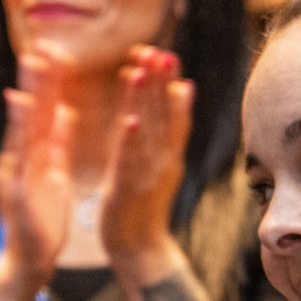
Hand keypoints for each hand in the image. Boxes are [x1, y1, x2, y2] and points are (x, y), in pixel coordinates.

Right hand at [0, 50, 76, 292]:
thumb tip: (66, 111)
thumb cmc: (44, 218)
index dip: (52, 80)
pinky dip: (21, 130)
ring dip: (29, 92)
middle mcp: (22, 156)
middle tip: (44, 41)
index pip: (46, 109)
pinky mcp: (14, 188)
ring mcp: (15, 170)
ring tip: (33, 64)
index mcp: (37, 153)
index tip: (58, 48)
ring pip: (24, 125)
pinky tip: (23, 108)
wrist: (31, 259)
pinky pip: (20, 155)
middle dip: (39, 76)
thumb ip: (59, 142)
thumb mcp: (56, 173)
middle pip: (33, 109)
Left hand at [98, 47, 192, 265]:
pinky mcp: (128, 191)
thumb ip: (160, 131)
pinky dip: (132, 141)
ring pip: (148, 133)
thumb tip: (167, 93)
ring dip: (146, 101)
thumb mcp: (152, 163)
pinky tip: (130, 120)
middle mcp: (163, 161)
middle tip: (159, 51)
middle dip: (161, 82)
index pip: (171, 112)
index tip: (163, 53)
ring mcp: (148, 176)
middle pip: (164, 116)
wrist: (139, 249)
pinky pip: (130, 163)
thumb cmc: (142, 204)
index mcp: (168, 154)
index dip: (168, 83)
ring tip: (142, 70)